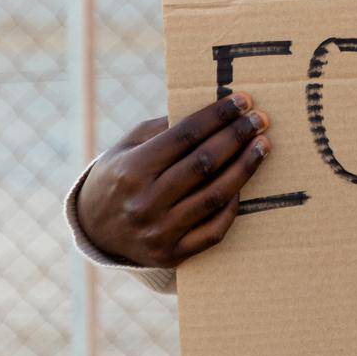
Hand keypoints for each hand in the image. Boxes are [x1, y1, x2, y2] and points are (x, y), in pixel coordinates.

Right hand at [78, 93, 271, 267]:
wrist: (93, 230)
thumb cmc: (118, 177)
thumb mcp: (127, 146)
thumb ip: (162, 128)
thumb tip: (209, 110)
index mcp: (131, 170)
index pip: (185, 135)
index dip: (217, 116)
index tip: (242, 100)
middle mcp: (144, 202)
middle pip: (204, 163)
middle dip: (236, 137)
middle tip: (260, 119)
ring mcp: (159, 232)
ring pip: (215, 195)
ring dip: (245, 167)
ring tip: (263, 145)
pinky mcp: (172, 255)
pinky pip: (214, 230)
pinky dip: (232, 205)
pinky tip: (244, 183)